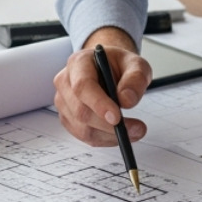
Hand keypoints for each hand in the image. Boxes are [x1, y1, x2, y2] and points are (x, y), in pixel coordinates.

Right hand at [53, 26, 152, 146]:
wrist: (109, 68)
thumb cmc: (120, 65)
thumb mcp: (136, 64)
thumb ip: (135, 79)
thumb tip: (127, 100)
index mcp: (79, 62)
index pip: (82, 86)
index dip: (98, 104)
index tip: (117, 118)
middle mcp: (65, 82)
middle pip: (81, 111)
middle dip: (109, 126)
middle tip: (138, 129)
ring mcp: (64, 102)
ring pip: (82, 129)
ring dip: (110, 135)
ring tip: (135, 131)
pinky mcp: (68, 118)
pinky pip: (85, 136)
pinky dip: (105, 139)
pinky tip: (121, 133)